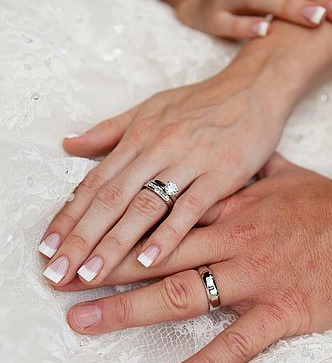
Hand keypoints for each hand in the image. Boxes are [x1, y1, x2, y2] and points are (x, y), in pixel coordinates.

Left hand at [39, 54, 293, 286]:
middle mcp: (156, 150)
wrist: (254, 88)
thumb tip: (69, 144)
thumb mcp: (150, 108)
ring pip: (143, 207)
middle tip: (57, 273)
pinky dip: (168, 235)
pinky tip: (149, 261)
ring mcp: (188, 162)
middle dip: (80, 239)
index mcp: (138, 138)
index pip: (93, 183)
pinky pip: (190, 209)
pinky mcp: (220, 175)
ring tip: (90, 274)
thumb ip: (109, 131)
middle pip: (110, 199)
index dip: (68, 217)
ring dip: (114, 243)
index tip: (47, 248)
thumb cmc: (202, 102)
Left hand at [64, 155, 331, 362]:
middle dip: (105, 269)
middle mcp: (233, 240)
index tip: (87, 241)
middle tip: (62, 283)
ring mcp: (255, 276)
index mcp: (231, 208)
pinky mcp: (282, 310)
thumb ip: (253, 171)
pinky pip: (237, 343)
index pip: (163, 219)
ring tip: (86, 322)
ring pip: (181, 293)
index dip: (120, 231)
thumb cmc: (331, 203)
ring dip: (130, 309)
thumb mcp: (286, 174)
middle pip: (156, 256)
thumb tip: (239, 161)